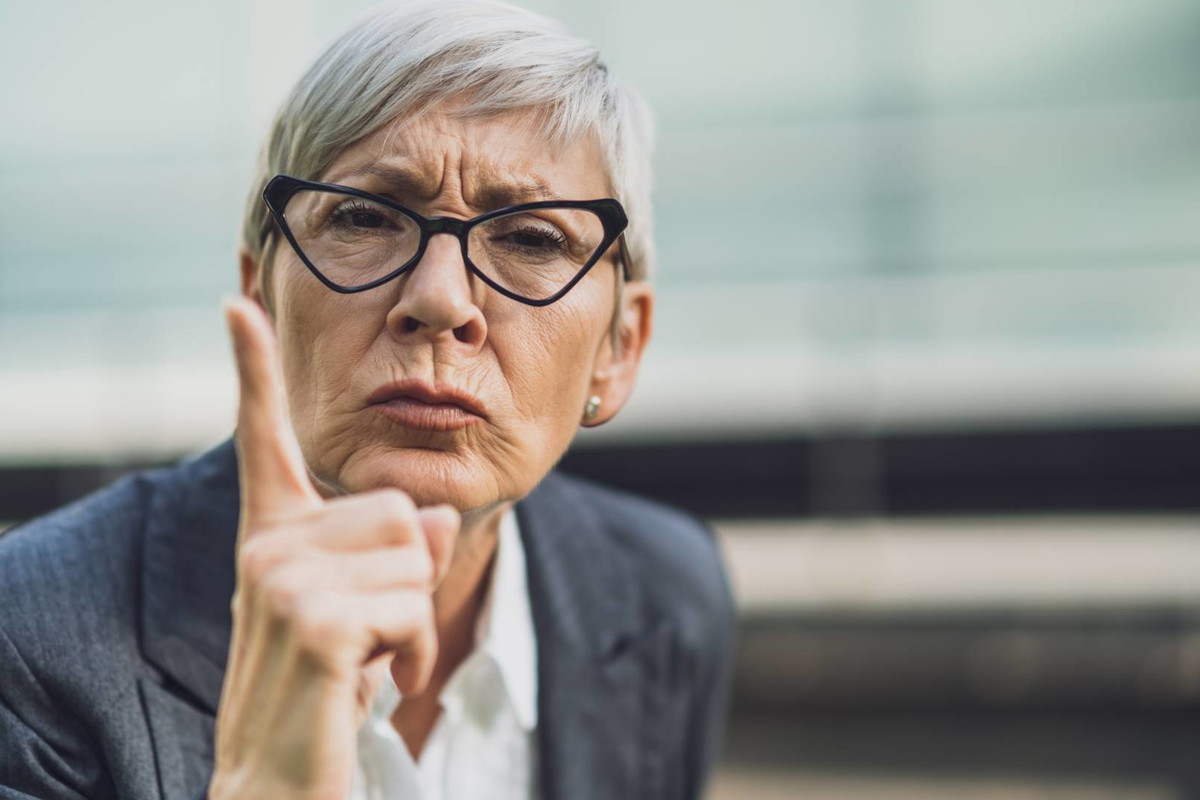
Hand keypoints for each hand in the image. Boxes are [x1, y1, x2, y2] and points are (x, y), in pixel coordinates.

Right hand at [209, 296, 458, 799]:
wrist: (282, 784)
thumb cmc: (325, 694)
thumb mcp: (368, 611)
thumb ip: (397, 553)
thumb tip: (435, 518)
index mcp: (274, 537)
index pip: (264, 442)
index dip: (253, 372)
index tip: (236, 306)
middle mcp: (267, 548)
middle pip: (399, 508)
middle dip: (412, 575)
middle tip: (375, 633)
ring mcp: (281, 581)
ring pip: (415, 551)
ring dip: (415, 616)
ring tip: (374, 660)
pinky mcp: (313, 621)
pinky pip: (411, 603)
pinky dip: (412, 649)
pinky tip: (378, 682)